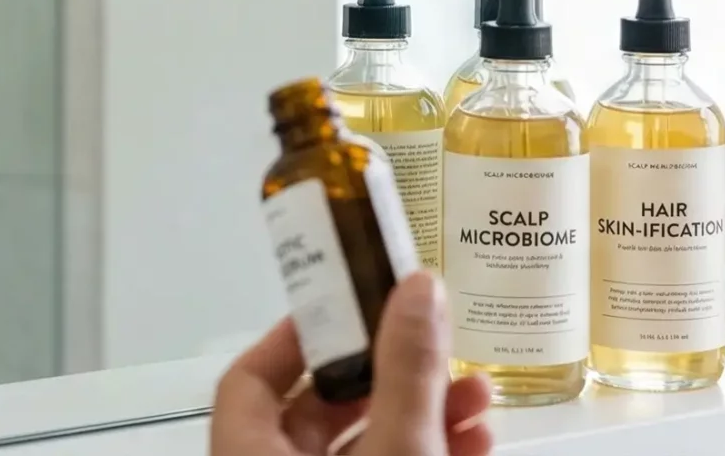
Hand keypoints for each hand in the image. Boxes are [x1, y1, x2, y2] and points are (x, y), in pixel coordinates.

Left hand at [209, 272, 492, 455]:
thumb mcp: (398, 447)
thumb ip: (405, 370)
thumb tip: (418, 286)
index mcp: (247, 455)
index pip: (249, 380)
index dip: (298, 336)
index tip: (352, 304)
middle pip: (318, 410)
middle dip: (388, 373)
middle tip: (431, 344)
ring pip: (363, 444)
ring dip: (422, 411)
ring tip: (476, 394)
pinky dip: (426, 450)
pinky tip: (477, 439)